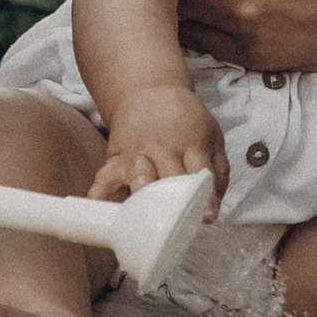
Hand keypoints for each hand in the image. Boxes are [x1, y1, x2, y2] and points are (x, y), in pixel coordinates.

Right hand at [92, 85, 224, 205]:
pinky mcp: (116, 158)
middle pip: (169, 178)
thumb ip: (218, 173)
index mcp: (191, 145)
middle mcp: (164, 149)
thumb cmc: (185, 121)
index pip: (200, 171)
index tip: (207, 217)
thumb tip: (212, 211)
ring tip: (140, 211)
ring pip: (137, 174)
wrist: (149, 90)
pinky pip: (104, 177)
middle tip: (176, 225)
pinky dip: (99, 193)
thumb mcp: (212, 137)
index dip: (205, 195)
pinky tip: (98, 208)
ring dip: (139, 190)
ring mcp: (138, 153)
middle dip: (173, 202)